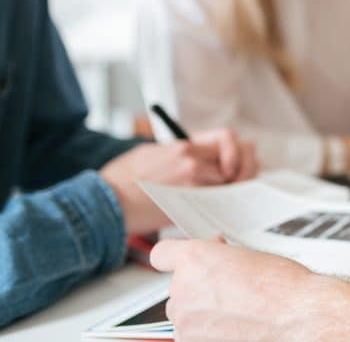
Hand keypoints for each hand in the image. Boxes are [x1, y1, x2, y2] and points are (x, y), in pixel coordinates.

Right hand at [99, 128, 257, 233]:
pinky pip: (217, 202)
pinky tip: (217, 211)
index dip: (237, 150)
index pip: (227, 138)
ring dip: (233, 191)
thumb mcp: (151, 153)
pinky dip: (221, 206)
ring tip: (227, 197)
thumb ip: (178, 153)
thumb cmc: (121, 180)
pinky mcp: (187, 204)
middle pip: (237, 159)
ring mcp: (191, 181)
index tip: (235, 162)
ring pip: (230, 183)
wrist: (104, 202)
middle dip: (245, 170)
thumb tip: (196, 158)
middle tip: (242, 181)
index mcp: (183, 144)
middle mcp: (191, 159)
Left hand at [151, 240, 349, 340]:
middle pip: (178, 288)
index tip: (186, 263)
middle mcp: (183, 289)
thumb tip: (215, 260)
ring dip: (203, 315)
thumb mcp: (248, 255)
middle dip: (199, 288)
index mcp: (194, 259)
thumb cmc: (284, 288)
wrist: (299, 318)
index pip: (162, 255)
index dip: (176, 259)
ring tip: (238, 313)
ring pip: (185, 315)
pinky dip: (210, 335)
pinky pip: (193, 337)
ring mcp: (185, 322)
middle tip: (230, 289)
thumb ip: (220, 257)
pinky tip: (237, 329)